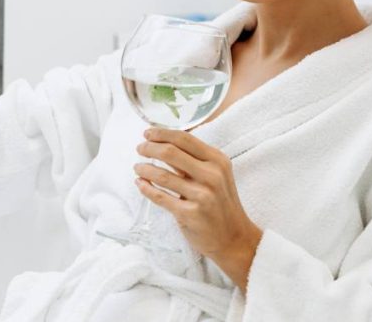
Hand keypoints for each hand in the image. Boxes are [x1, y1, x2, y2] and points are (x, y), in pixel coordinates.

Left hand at [135, 127, 261, 279]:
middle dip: (150, 148)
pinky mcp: (190, 214)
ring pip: (162, 175)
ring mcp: (202, 195)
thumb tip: (165, 143)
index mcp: (218, 161)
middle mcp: (212, 176)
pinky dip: (146, 189)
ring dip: (145, 169)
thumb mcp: (216, 175)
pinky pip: (161, 197)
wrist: (233, 238)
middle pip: (171, 153)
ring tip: (137, 168)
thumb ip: (194, 160)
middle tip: (140, 149)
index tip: (148, 133)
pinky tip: (140, 184)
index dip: (162, 133)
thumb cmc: (221, 203)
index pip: (185, 139)